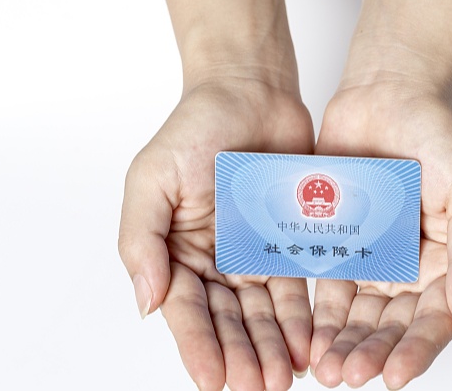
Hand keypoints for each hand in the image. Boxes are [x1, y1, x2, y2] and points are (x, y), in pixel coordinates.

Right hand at [119, 80, 314, 390]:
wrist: (249, 90)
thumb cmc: (195, 126)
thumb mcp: (152, 178)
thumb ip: (142, 240)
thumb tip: (146, 303)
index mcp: (175, 250)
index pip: (186, 310)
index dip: (199, 346)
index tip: (214, 381)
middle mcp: (214, 260)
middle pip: (228, 320)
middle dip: (243, 356)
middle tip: (259, 387)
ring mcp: (253, 253)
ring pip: (263, 312)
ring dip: (273, 346)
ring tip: (285, 377)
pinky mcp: (289, 241)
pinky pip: (296, 285)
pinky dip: (301, 316)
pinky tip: (309, 343)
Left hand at [310, 82, 451, 388]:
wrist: (388, 93)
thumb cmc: (439, 135)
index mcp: (449, 262)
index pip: (435, 320)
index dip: (416, 351)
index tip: (394, 374)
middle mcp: (411, 268)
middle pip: (391, 326)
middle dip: (371, 353)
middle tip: (349, 374)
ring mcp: (372, 257)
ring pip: (357, 315)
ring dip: (342, 343)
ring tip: (326, 368)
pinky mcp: (337, 242)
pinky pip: (326, 284)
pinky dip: (317, 312)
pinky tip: (306, 334)